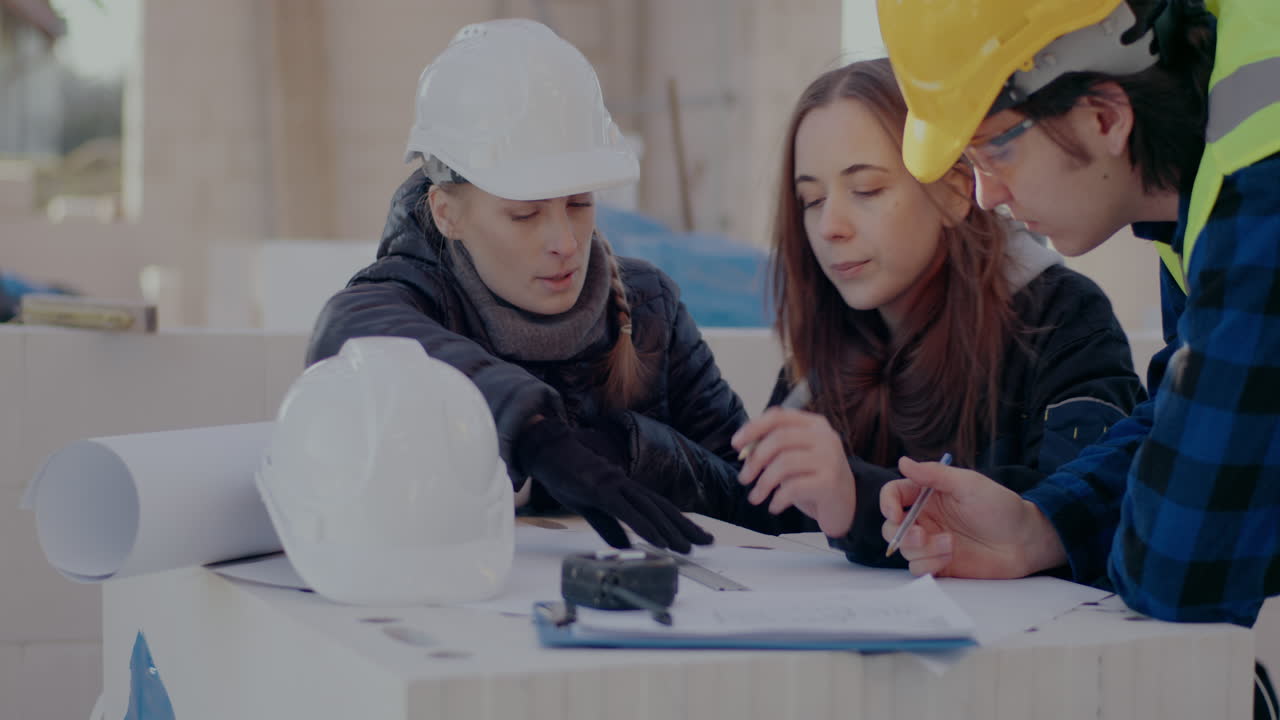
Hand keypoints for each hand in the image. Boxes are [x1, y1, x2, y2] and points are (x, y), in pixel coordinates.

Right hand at [516, 418, 713, 552]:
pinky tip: (660, 541)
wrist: (547, 452)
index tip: (697, 536)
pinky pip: (628, 512)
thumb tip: (624, 545)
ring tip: (688, 546)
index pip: (659, 507)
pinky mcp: (602, 490)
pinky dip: (646, 527)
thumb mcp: (589, 508)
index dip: (679, 522)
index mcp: (625, 489)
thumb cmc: (567, 475)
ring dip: (671, 530)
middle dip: (686, 526)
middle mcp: (626, 485)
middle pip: (663, 508)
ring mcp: (615, 485)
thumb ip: (608, 526)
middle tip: (707, 542)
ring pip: (651, 510)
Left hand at [731, 408, 855, 536]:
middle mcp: (825, 437)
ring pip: (783, 464)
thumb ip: (773, 449)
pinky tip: (774, 506)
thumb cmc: (813, 479)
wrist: (846, 505)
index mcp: (814, 425)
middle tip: (744, 478)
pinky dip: (777, 499)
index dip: (753, 428)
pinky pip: (793, 487)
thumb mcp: (794, 458)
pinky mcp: (830, 482)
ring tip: (756, 497)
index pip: (778, 416)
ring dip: (763, 483)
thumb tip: (744, 450)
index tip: (736, 445)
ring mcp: (830, 458)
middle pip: (779, 439)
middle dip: (755, 460)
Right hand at [880, 457, 1066, 577]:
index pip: (894, 495)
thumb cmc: (1000, 507)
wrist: (1025, 541)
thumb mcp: (968, 483)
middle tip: (922, 535)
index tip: (895, 514)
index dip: (887, 503)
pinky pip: (917, 568)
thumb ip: (934, 474)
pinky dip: (928, 564)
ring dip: (922, 549)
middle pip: (891, 526)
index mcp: (928, 496)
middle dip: (901, 533)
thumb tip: (903, 461)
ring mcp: (931, 543)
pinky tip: (949, 558)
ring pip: (904, 549)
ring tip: (950, 546)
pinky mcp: (939, 564)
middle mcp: (926, 519)